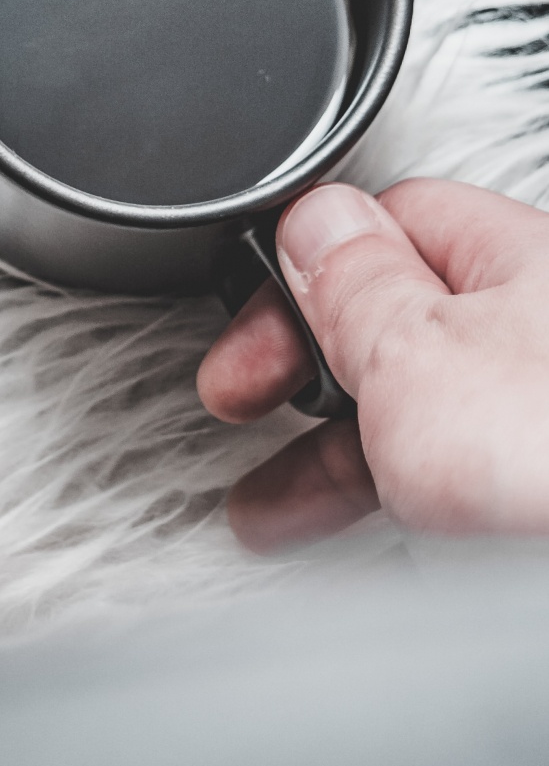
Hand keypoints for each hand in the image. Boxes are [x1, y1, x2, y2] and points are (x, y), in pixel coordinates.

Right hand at [197, 177, 548, 548]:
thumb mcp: (416, 355)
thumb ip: (356, 283)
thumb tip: (318, 221)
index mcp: (527, 261)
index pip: (396, 222)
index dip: (306, 271)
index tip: (252, 336)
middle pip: (408, 322)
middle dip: (311, 372)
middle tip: (247, 408)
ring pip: (432, 415)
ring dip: (340, 456)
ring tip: (275, 511)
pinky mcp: (545, 502)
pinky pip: (461, 486)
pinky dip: (397, 510)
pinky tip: (368, 544)